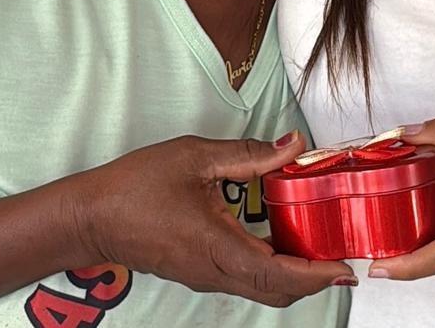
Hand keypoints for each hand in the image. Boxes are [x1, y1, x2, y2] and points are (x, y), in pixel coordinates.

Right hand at [77, 131, 353, 305]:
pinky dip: (272, 268)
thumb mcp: (194, 157)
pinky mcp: (198, 271)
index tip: (344, 266)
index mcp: (217, 247)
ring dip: (294, 275)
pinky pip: (244, 278)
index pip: (278, 275)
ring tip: (320, 245)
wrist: (90, 217)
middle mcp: (214, 271)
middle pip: (276, 291)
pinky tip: (282, 239)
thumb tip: (293, 143)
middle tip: (341, 254)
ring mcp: (205, 276)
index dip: (317, 275)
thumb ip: (249, 154)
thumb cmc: (134, 186)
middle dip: (315, 279)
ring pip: (261, 289)